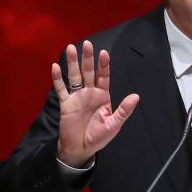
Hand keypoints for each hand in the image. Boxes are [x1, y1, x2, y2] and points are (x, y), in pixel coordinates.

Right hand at [52, 41, 139, 167]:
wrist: (81, 148)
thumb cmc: (99, 136)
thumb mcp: (114, 124)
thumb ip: (124, 110)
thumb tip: (136, 96)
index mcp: (103, 96)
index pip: (104, 76)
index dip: (104, 65)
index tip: (104, 53)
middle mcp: (90, 93)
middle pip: (89, 72)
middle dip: (88, 58)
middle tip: (87, 43)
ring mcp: (77, 97)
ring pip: (74, 76)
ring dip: (72, 63)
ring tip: (70, 48)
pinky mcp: (66, 104)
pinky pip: (61, 89)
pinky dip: (58, 79)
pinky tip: (55, 67)